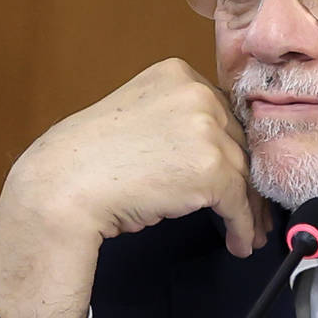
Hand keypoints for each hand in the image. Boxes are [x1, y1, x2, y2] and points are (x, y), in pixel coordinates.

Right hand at [0, 58, 270, 317]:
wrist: (64, 184)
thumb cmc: (90, 160)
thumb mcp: (138, 117)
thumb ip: (176, 122)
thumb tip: (215, 153)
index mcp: (176, 74)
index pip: (221, 114)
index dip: (232, 149)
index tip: (241, 173)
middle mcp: (196, 93)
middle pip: (238, 142)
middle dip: (246, 179)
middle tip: (253, 209)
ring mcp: (206, 129)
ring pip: (244, 174)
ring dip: (249, 209)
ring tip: (249, 235)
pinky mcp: (211, 169)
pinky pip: (239, 203)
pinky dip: (243, 227)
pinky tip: (238, 243)